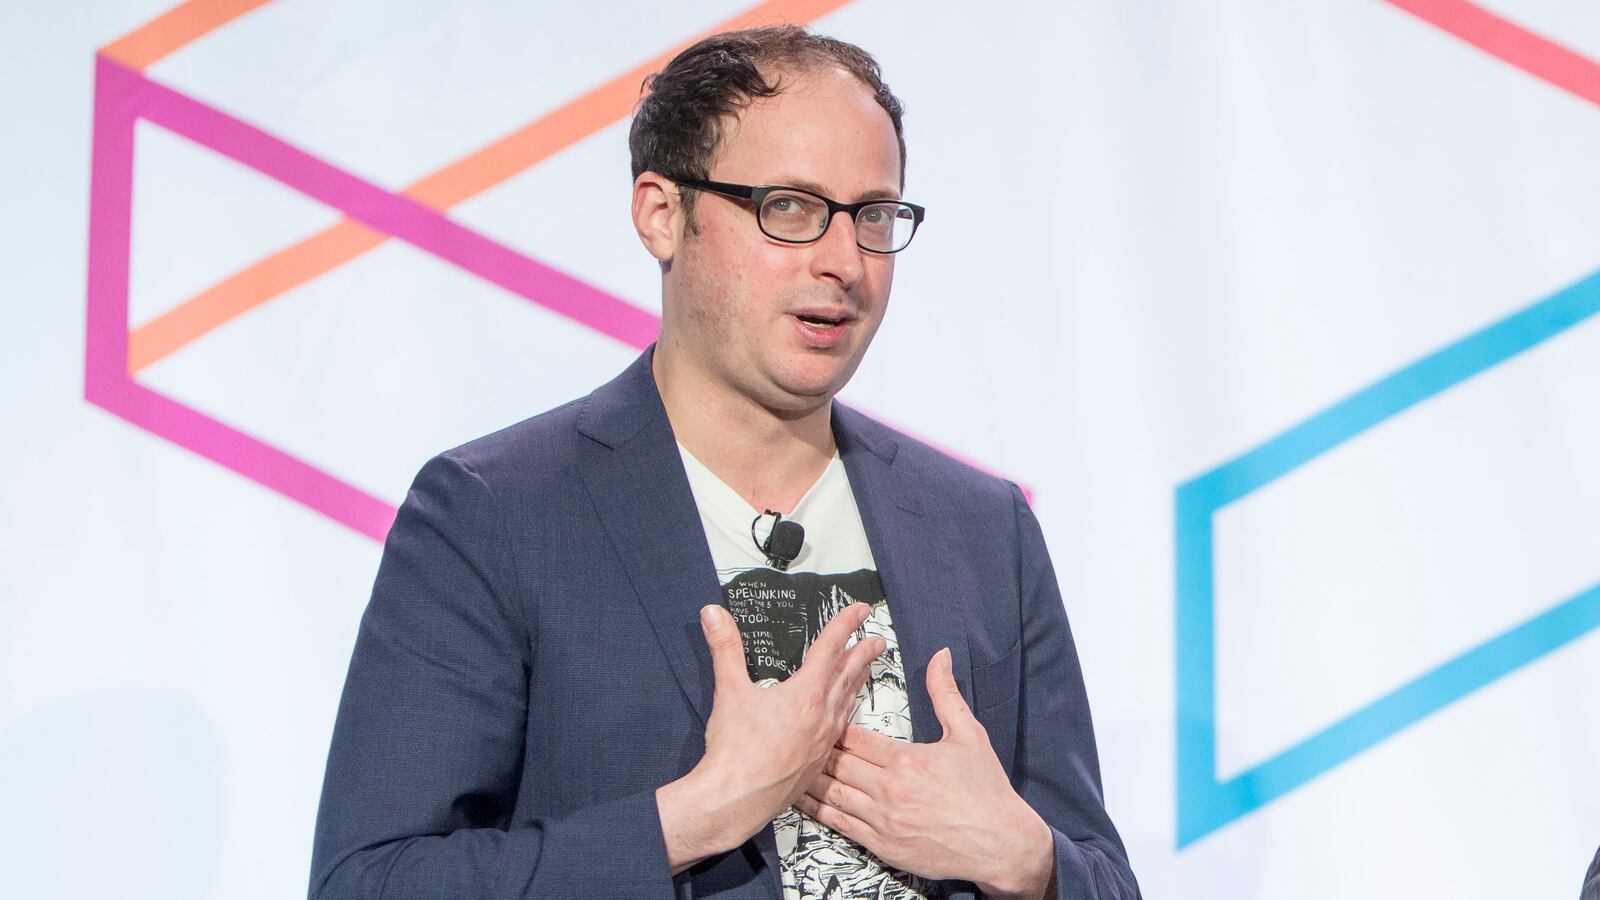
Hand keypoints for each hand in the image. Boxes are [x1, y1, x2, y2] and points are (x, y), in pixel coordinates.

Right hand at [657, 602, 884, 873]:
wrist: (736, 800)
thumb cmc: (734, 750)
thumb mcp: (729, 691)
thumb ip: (724, 647)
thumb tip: (713, 613)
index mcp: (805, 695)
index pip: (830, 648)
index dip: (845, 624)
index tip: (860, 609)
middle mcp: (822, 717)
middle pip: (849, 675)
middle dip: (863, 653)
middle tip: (876, 639)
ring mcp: (823, 742)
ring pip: (848, 702)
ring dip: (858, 681)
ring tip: (865, 670)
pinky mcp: (818, 762)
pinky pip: (840, 729)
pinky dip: (846, 711)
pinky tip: (842, 715)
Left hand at [794, 647, 1055, 899]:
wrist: (1001, 843)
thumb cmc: (987, 790)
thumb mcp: (969, 734)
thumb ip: (945, 693)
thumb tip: (939, 656)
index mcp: (906, 760)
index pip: (855, 737)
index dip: (832, 725)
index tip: (817, 714)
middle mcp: (889, 791)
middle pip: (837, 764)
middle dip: (814, 750)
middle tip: (793, 737)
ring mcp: (883, 821)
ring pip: (832, 795)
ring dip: (808, 780)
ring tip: (786, 766)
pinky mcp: (882, 845)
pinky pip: (840, 824)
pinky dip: (818, 811)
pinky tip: (802, 801)